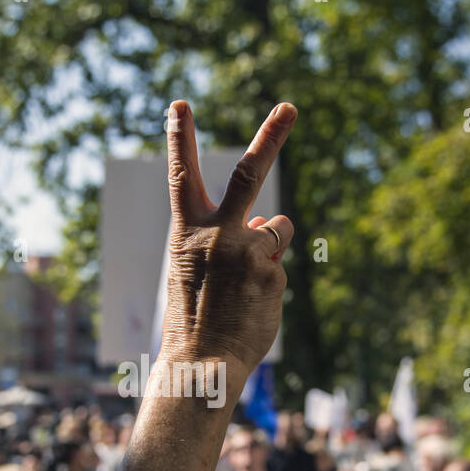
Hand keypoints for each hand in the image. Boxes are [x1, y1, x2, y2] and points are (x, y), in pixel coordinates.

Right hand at [162, 100, 295, 376]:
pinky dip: (269, 282)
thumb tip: (266, 220)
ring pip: (276, 229)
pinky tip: (252, 306)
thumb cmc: (192, 321)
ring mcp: (246, 250)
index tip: (180, 106)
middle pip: (249, 174)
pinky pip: (278, 265)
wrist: (202, 364)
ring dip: (269, 246)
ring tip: (245, 284)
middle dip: (271, 137)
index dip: (180, 139)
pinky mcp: (272, 271)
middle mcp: (217, 234)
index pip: (181, 176)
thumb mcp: (196, 272)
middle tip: (289, 107)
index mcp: (185, 233)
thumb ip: (226, 240)